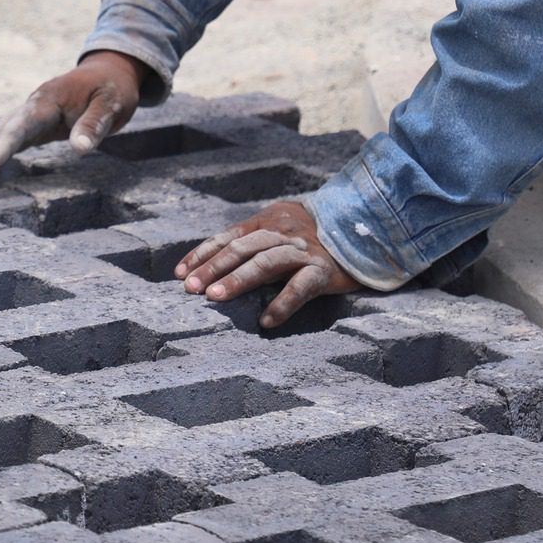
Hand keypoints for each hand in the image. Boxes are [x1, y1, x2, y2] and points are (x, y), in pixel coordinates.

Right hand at [0, 51, 146, 185]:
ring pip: (1, 135)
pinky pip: (11, 141)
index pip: (22, 125)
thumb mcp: (110, 104)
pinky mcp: (36, 125)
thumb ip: (94, 125)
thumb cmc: (111, 88)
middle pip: (2, 131)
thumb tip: (80, 150)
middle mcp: (33, 106)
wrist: (109, 73)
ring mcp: (32, 115)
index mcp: (48, 99)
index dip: (5, 146)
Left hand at [176, 201, 360, 328]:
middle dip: (213, 267)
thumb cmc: (312, 236)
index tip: (180, 274)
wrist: (362, 230)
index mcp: (268, 220)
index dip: (203, 254)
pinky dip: (282, 303)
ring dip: (238, 280)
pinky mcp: (323, 270)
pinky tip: (266, 321)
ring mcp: (303, 251)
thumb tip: (215, 263)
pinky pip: (300, 287)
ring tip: (215, 297)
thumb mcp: (281, 227)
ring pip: (265, 262)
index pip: (228, 237)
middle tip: (191, 288)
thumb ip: (254, 239)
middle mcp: (283, 232)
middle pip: (241, 248)